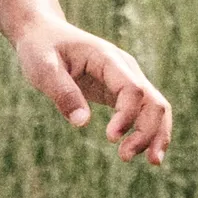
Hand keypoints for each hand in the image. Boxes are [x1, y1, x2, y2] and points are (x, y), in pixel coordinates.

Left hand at [14, 22, 171, 165]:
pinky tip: (146, 153)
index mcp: (107, 58)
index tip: (109, 138)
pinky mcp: (121, 92)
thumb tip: (82, 123)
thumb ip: (62, 92)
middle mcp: (125, 68)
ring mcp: (127, 79)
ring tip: (152, 162)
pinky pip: (144, 112)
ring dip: (156, 135)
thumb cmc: (41, 48)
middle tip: (126, 157)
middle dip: (147, 131)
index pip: (132, 89)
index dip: (126, 115)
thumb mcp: (42, 67)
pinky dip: (149, 132)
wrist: (43, 34)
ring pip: (156, 108)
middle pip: (152, 101)